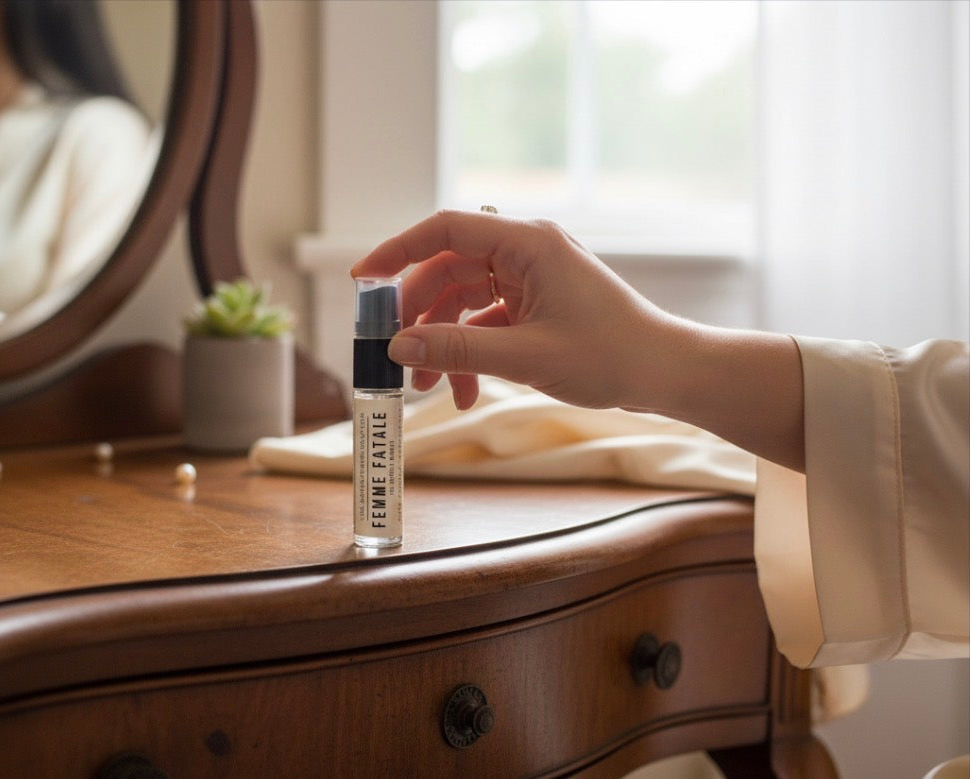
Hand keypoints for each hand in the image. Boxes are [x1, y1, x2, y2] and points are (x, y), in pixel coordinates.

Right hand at [351, 210, 804, 470]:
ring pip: (462, 302)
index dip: (397, 251)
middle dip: (419, 318)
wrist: (668, 373)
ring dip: (442, 345)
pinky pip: (486, 323)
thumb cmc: (612, 356)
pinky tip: (466, 394)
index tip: (363, 282)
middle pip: (447, 272)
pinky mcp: (536, 306)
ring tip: (428, 391)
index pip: (444, 230)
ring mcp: (531, 279)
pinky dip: (470, 355)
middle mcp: (525, 252)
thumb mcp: (525, 357)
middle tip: (395, 358)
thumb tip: (398, 349)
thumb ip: (457, 350)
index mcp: (526, 243)